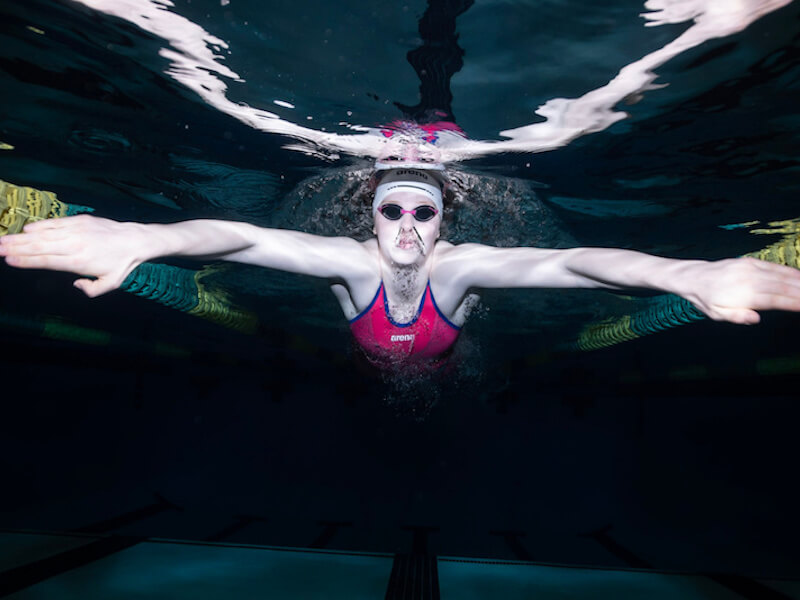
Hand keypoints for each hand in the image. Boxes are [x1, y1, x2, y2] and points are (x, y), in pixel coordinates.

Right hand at [0, 214, 147, 296]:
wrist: (136, 240)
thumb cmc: (122, 264)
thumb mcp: (111, 284)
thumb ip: (91, 290)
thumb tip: (75, 286)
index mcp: (79, 262)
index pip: (47, 261)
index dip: (26, 261)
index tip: (8, 260)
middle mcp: (75, 245)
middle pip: (40, 246)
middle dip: (15, 248)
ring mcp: (77, 230)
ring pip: (44, 234)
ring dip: (21, 237)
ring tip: (3, 240)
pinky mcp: (80, 220)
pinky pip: (56, 223)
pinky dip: (40, 226)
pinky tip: (26, 230)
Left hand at [680, 257, 799, 323]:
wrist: (693, 277)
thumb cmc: (707, 300)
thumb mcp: (716, 314)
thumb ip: (737, 316)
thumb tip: (756, 319)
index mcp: (743, 294)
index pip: (776, 299)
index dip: (795, 303)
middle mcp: (749, 279)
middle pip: (783, 286)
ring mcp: (750, 268)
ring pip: (781, 275)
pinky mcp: (749, 261)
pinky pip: (773, 266)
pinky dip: (789, 272)